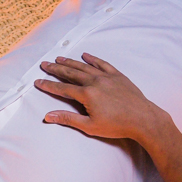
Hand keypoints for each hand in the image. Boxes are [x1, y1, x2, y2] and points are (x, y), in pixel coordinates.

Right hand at [35, 53, 165, 142]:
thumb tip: (48, 116)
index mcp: (87, 94)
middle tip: (45, 64)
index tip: (38, 82)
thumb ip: (68, 119)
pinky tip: (85, 55)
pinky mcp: (117, 76)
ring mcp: (107, 77)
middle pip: (71, 73)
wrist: (143, 119)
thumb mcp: (89, 126)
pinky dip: (93, 59)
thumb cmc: (117, 125)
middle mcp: (95, 82)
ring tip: (59, 58)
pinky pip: (102, 64)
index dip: (48, 85)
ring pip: (84, 67)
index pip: (62, 88)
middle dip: (56, 69)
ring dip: (70, 62)